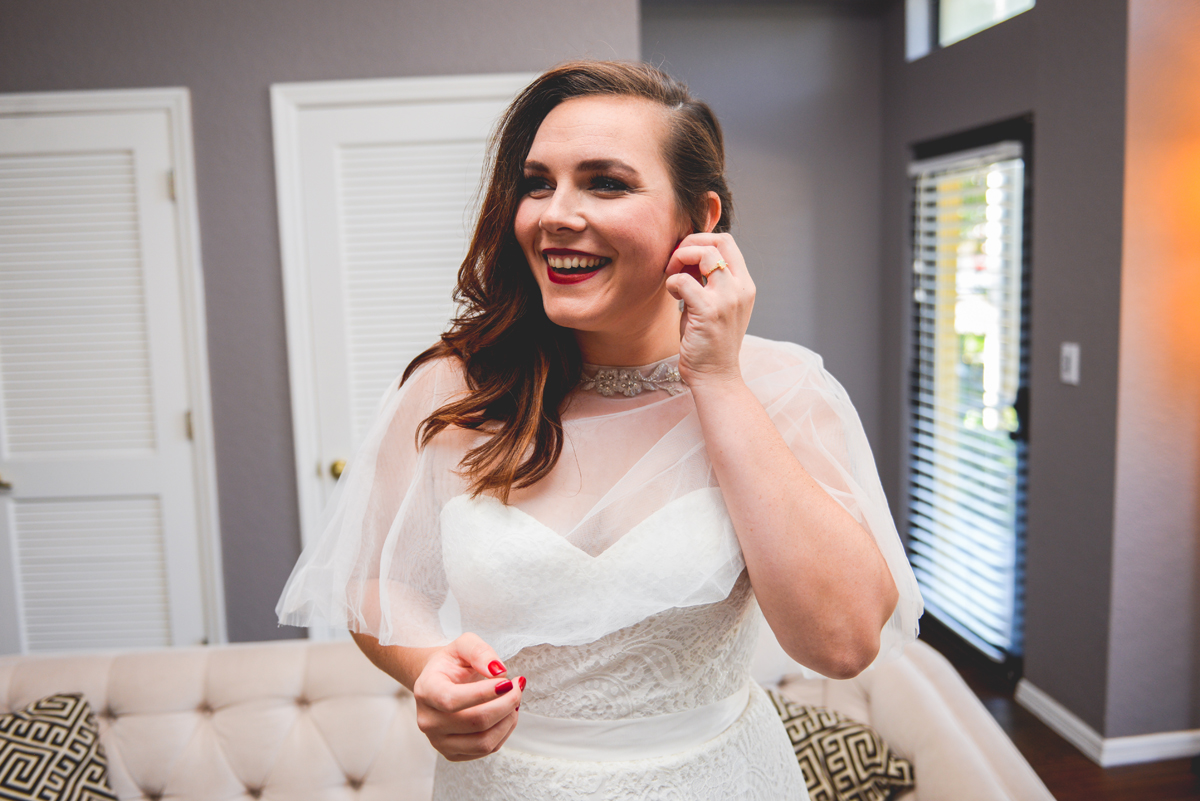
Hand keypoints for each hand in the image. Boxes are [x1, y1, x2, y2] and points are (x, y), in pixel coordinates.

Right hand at [412, 632, 524, 761]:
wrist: (440, 682)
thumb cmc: (453, 663)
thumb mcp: (464, 644)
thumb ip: (479, 651)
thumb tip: (498, 672)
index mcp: (426, 690)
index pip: (452, 700)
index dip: (484, 693)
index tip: (507, 681)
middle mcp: (428, 720)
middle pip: (475, 722)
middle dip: (506, 703)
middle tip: (518, 685)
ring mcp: (438, 741)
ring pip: (484, 742)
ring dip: (508, 720)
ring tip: (514, 699)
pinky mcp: (452, 753)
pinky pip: (487, 750)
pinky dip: (505, 731)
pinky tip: (506, 713)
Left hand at [664, 232, 754, 386]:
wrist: (715, 376)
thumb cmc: (709, 342)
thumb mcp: (713, 304)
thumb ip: (704, 280)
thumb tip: (685, 255)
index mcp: (744, 285)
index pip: (727, 242)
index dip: (701, 240)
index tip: (683, 256)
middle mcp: (741, 288)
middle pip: (719, 241)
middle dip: (690, 243)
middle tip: (674, 261)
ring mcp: (727, 299)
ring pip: (705, 254)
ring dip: (680, 258)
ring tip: (672, 275)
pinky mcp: (710, 312)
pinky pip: (685, 280)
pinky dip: (673, 282)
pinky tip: (672, 294)